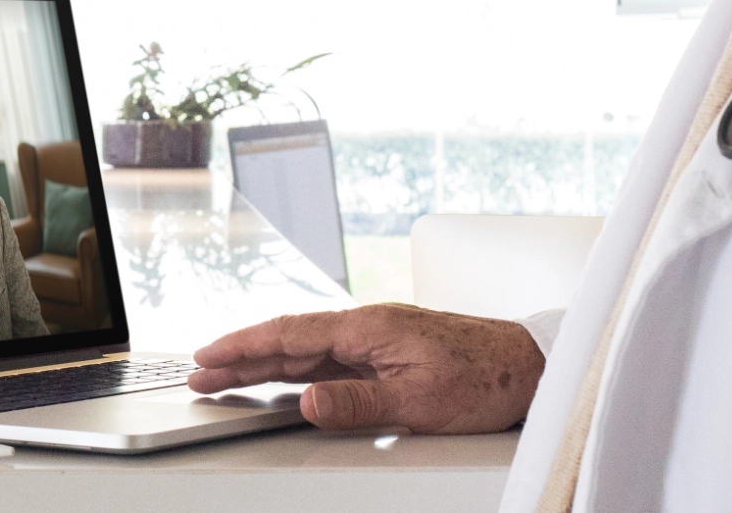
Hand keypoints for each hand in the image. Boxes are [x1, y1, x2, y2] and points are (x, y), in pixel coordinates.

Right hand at [188, 303, 544, 432]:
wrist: (532, 365)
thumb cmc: (487, 376)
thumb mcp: (420, 402)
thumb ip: (359, 403)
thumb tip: (308, 403)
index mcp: (369, 327)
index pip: (290, 332)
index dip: (243, 345)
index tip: (207, 355)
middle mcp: (368, 327)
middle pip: (290, 340)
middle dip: (241, 356)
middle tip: (198, 372)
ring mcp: (378, 340)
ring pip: (308, 350)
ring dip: (265, 363)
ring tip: (225, 377)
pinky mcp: (389, 354)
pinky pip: (330, 359)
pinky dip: (298, 370)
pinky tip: (284, 381)